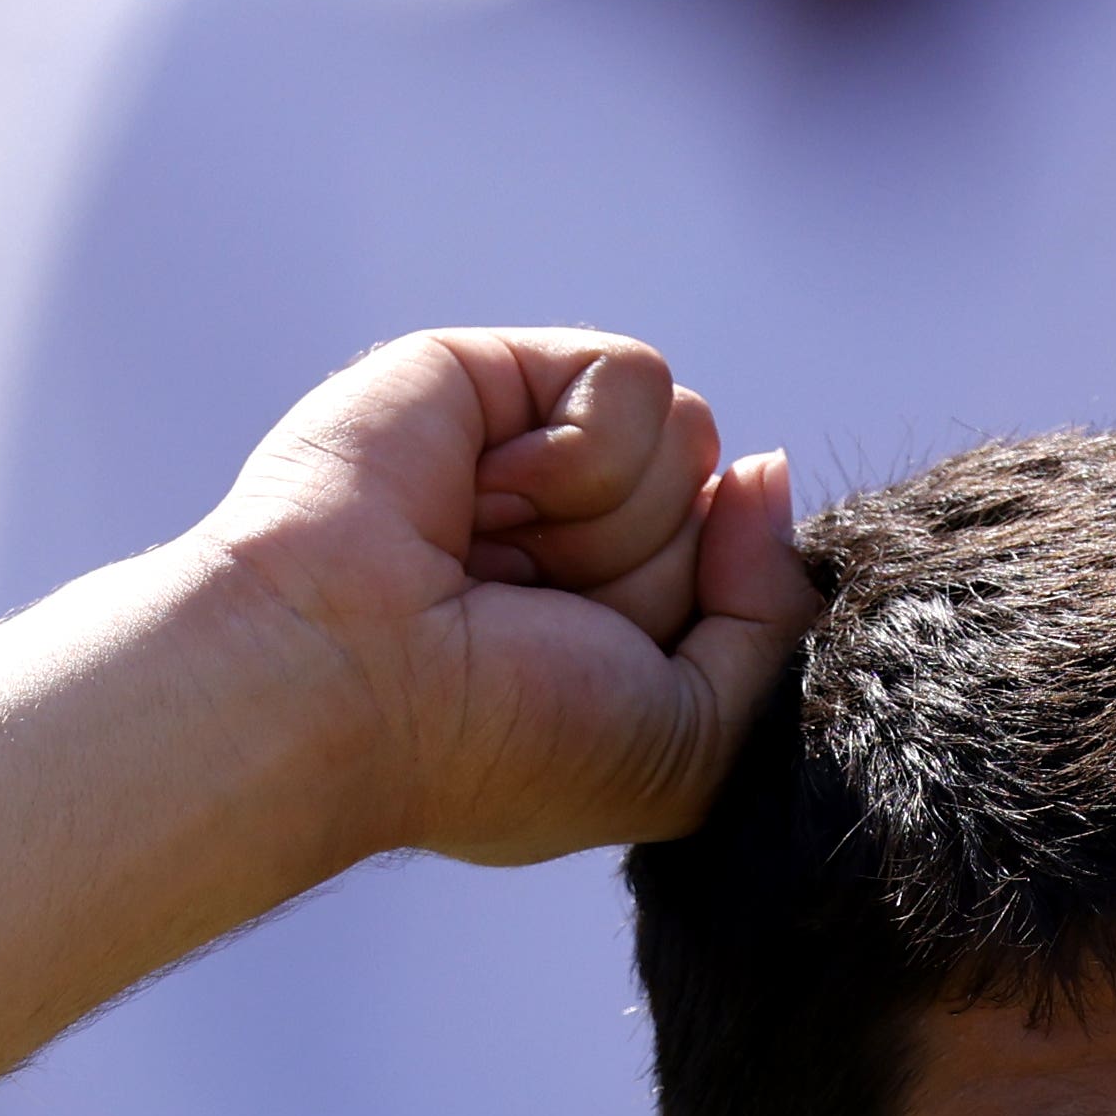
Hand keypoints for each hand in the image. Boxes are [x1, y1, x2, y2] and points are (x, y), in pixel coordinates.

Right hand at [194, 327, 812, 867]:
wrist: (345, 687)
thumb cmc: (500, 743)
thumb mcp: (692, 740)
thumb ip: (770, 618)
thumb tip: (765, 470)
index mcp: (611, 626)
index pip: (744, 574)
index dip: (703, 618)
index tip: (601, 668)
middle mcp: (574, 537)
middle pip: (717, 504)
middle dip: (648, 571)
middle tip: (530, 613)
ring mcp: (532, 453)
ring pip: (690, 433)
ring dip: (607, 517)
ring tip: (492, 555)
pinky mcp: (494, 372)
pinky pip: (634, 376)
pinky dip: (576, 453)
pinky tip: (483, 492)